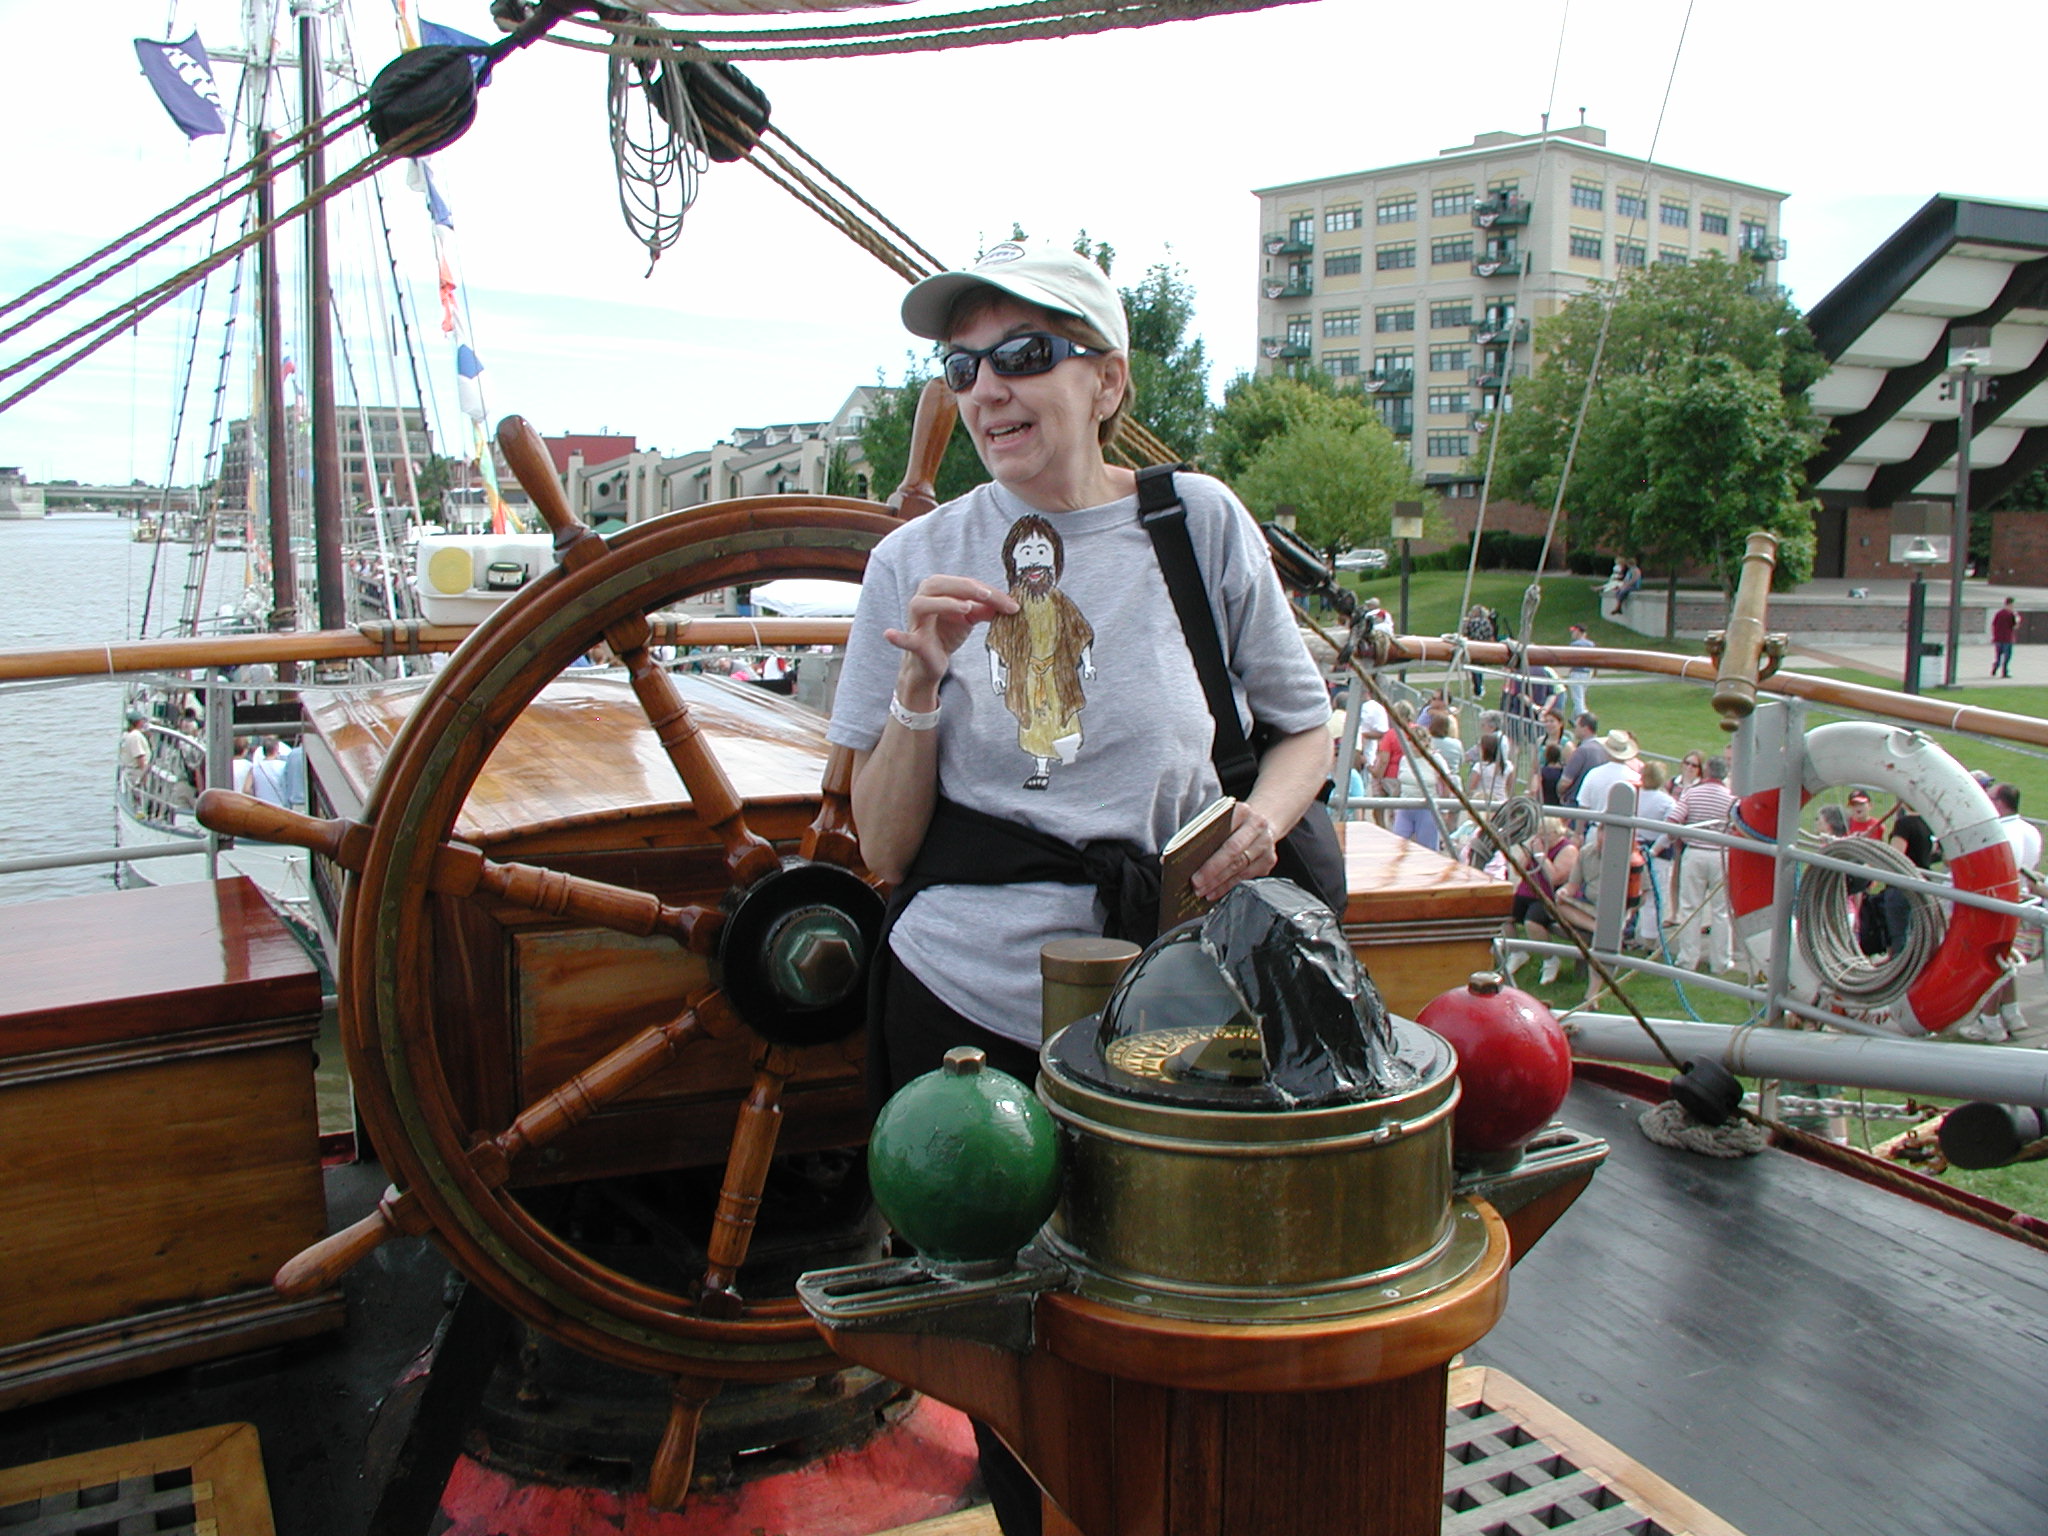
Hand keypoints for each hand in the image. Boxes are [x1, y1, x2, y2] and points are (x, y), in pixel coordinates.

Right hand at [885, 575, 1017, 702]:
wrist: (931, 663)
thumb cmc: (946, 634)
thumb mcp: (970, 618)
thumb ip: (986, 609)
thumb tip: (1010, 604)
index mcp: (937, 591)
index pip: (963, 584)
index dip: (987, 591)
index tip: (1011, 603)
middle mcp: (923, 601)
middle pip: (938, 584)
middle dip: (965, 587)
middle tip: (987, 595)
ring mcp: (916, 622)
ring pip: (921, 604)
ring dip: (944, 603)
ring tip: (966, 608)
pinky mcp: (914, 643)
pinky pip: (904, 639)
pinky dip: (897, 637)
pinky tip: (890, 634)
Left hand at [1191, 803, 1279, 903]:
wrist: (1263, 823)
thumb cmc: (1233, 823)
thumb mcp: (1221, 818)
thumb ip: (1205, 831)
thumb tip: (1179, 855)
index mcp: (1242, 811)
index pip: (1224, 830)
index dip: (1207, 847)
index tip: (1189, 862)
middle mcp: (1257, 826)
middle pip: (1233, 851)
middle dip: (1212, 870)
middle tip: (1195, 883)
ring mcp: (1265, 845)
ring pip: (1239, 867)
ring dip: (1218, 882)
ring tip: (1201, 891)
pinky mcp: (1268, 861)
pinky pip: (1244, 877)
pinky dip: (1226, 886)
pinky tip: (1213, 892)